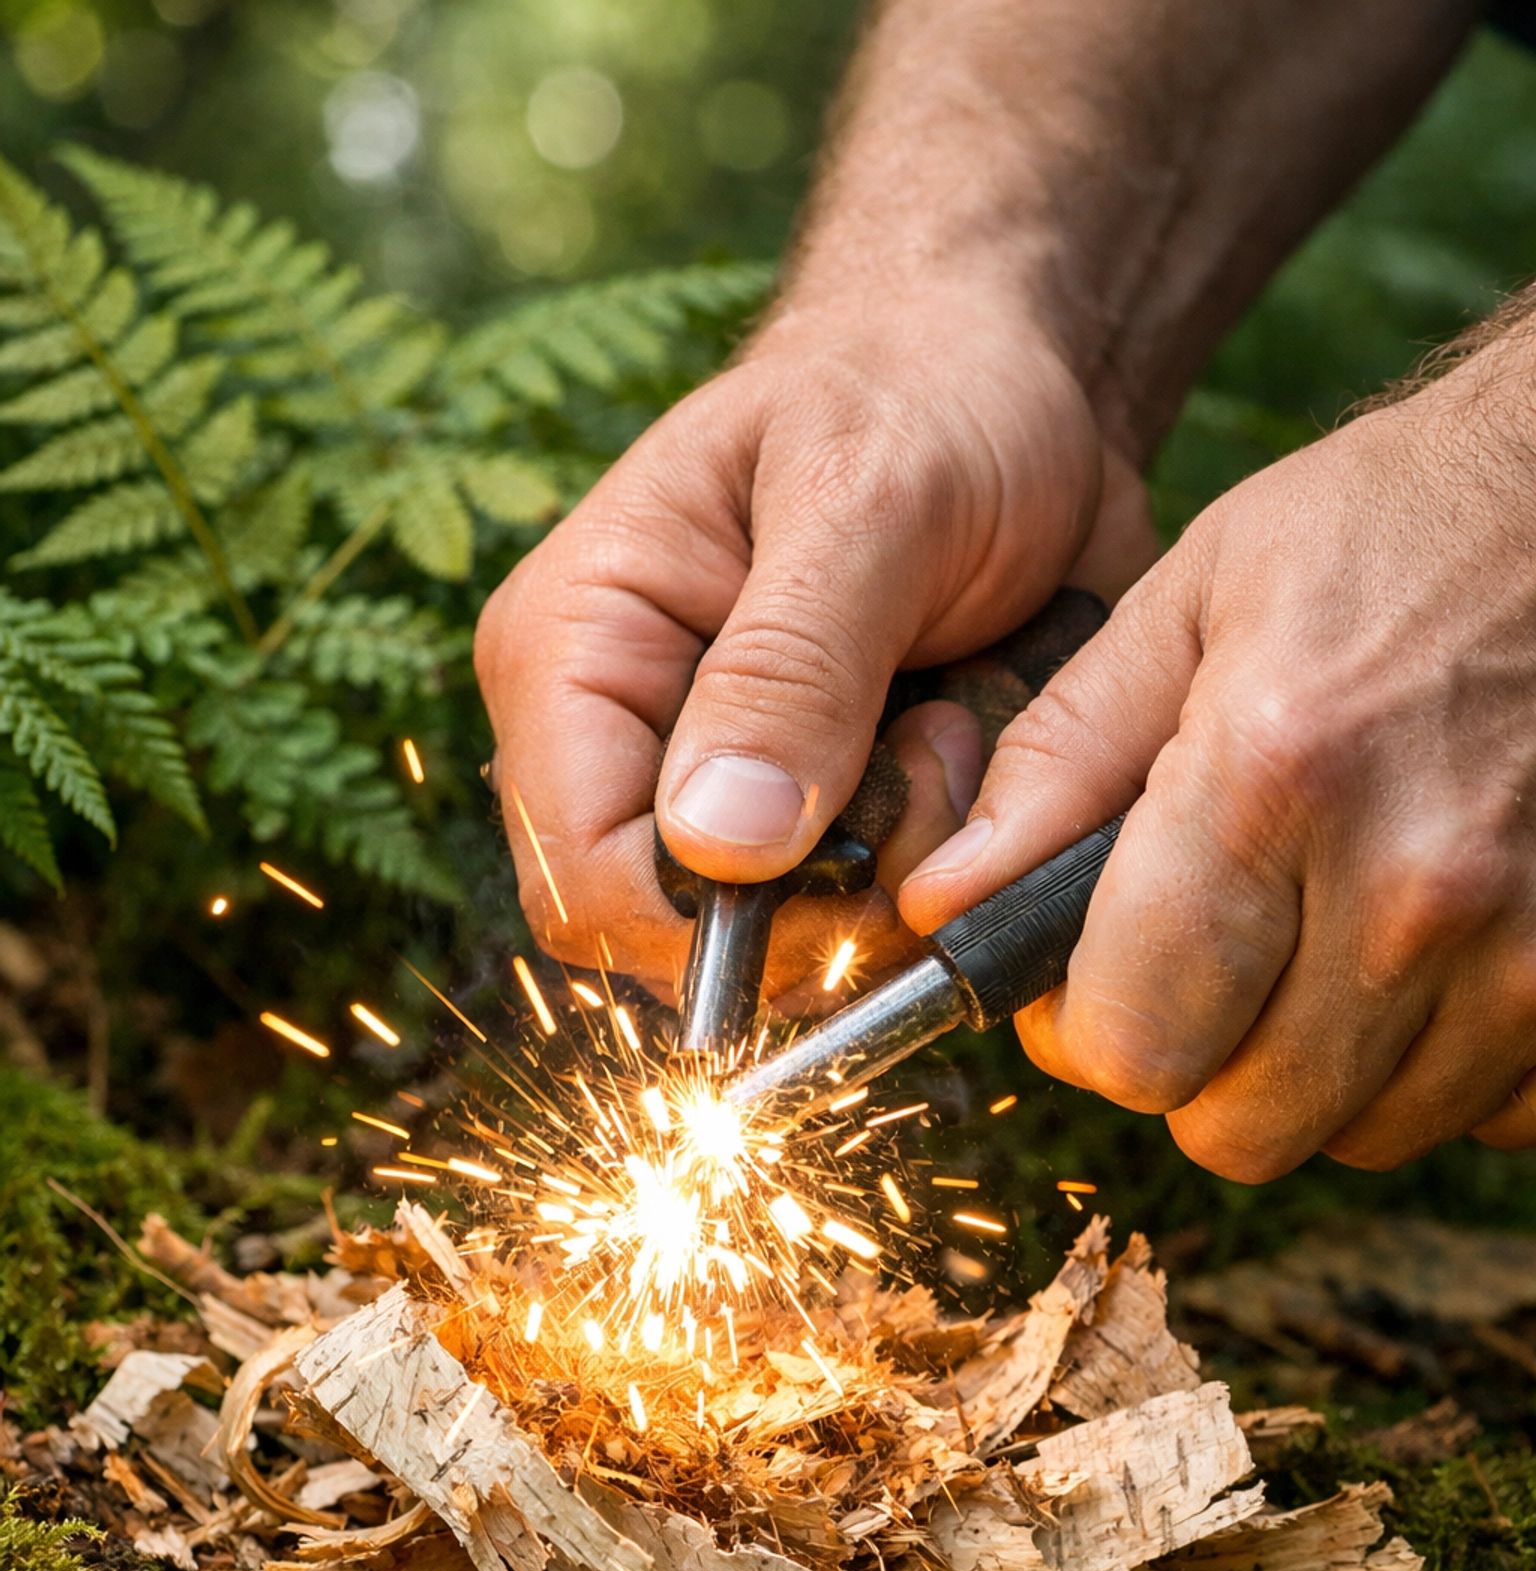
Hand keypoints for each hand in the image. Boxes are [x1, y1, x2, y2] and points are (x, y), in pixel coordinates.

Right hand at [474, 296, 1156, 1007]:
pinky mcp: (803, 822)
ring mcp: (710, 793)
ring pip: (780, 955)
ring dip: (899, 881)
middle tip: (937, 754)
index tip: (861, 867)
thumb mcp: (870, 500)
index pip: (581, 880)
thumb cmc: (922, 392)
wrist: (1008, 375)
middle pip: (676, 945)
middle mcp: (617, 745)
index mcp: (569, 653)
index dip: (713, 927)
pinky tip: (969, 750)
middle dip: (827, 905)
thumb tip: (717, 847)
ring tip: (959, 726)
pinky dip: (936, 871)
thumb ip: (792, 671)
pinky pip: (855, 925)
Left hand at [899, 332, 1535, 1177]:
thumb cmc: (1391, 529)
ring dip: (1317, 1069)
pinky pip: (1486, 1116)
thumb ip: (1058, 763)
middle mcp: (1412, 888)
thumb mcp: (1193, 599)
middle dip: (1197, 1066)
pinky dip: (1440, 1063)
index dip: (1088, 1036)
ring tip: (1326, 936)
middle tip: (1207, 968)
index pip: (1135, 1048)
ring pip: (1361, 1135)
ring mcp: (1527, 949)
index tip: (1093, 987)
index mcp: (1276, 780)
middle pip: (1239, 1127)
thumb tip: (940, 905)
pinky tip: (1430, 954)